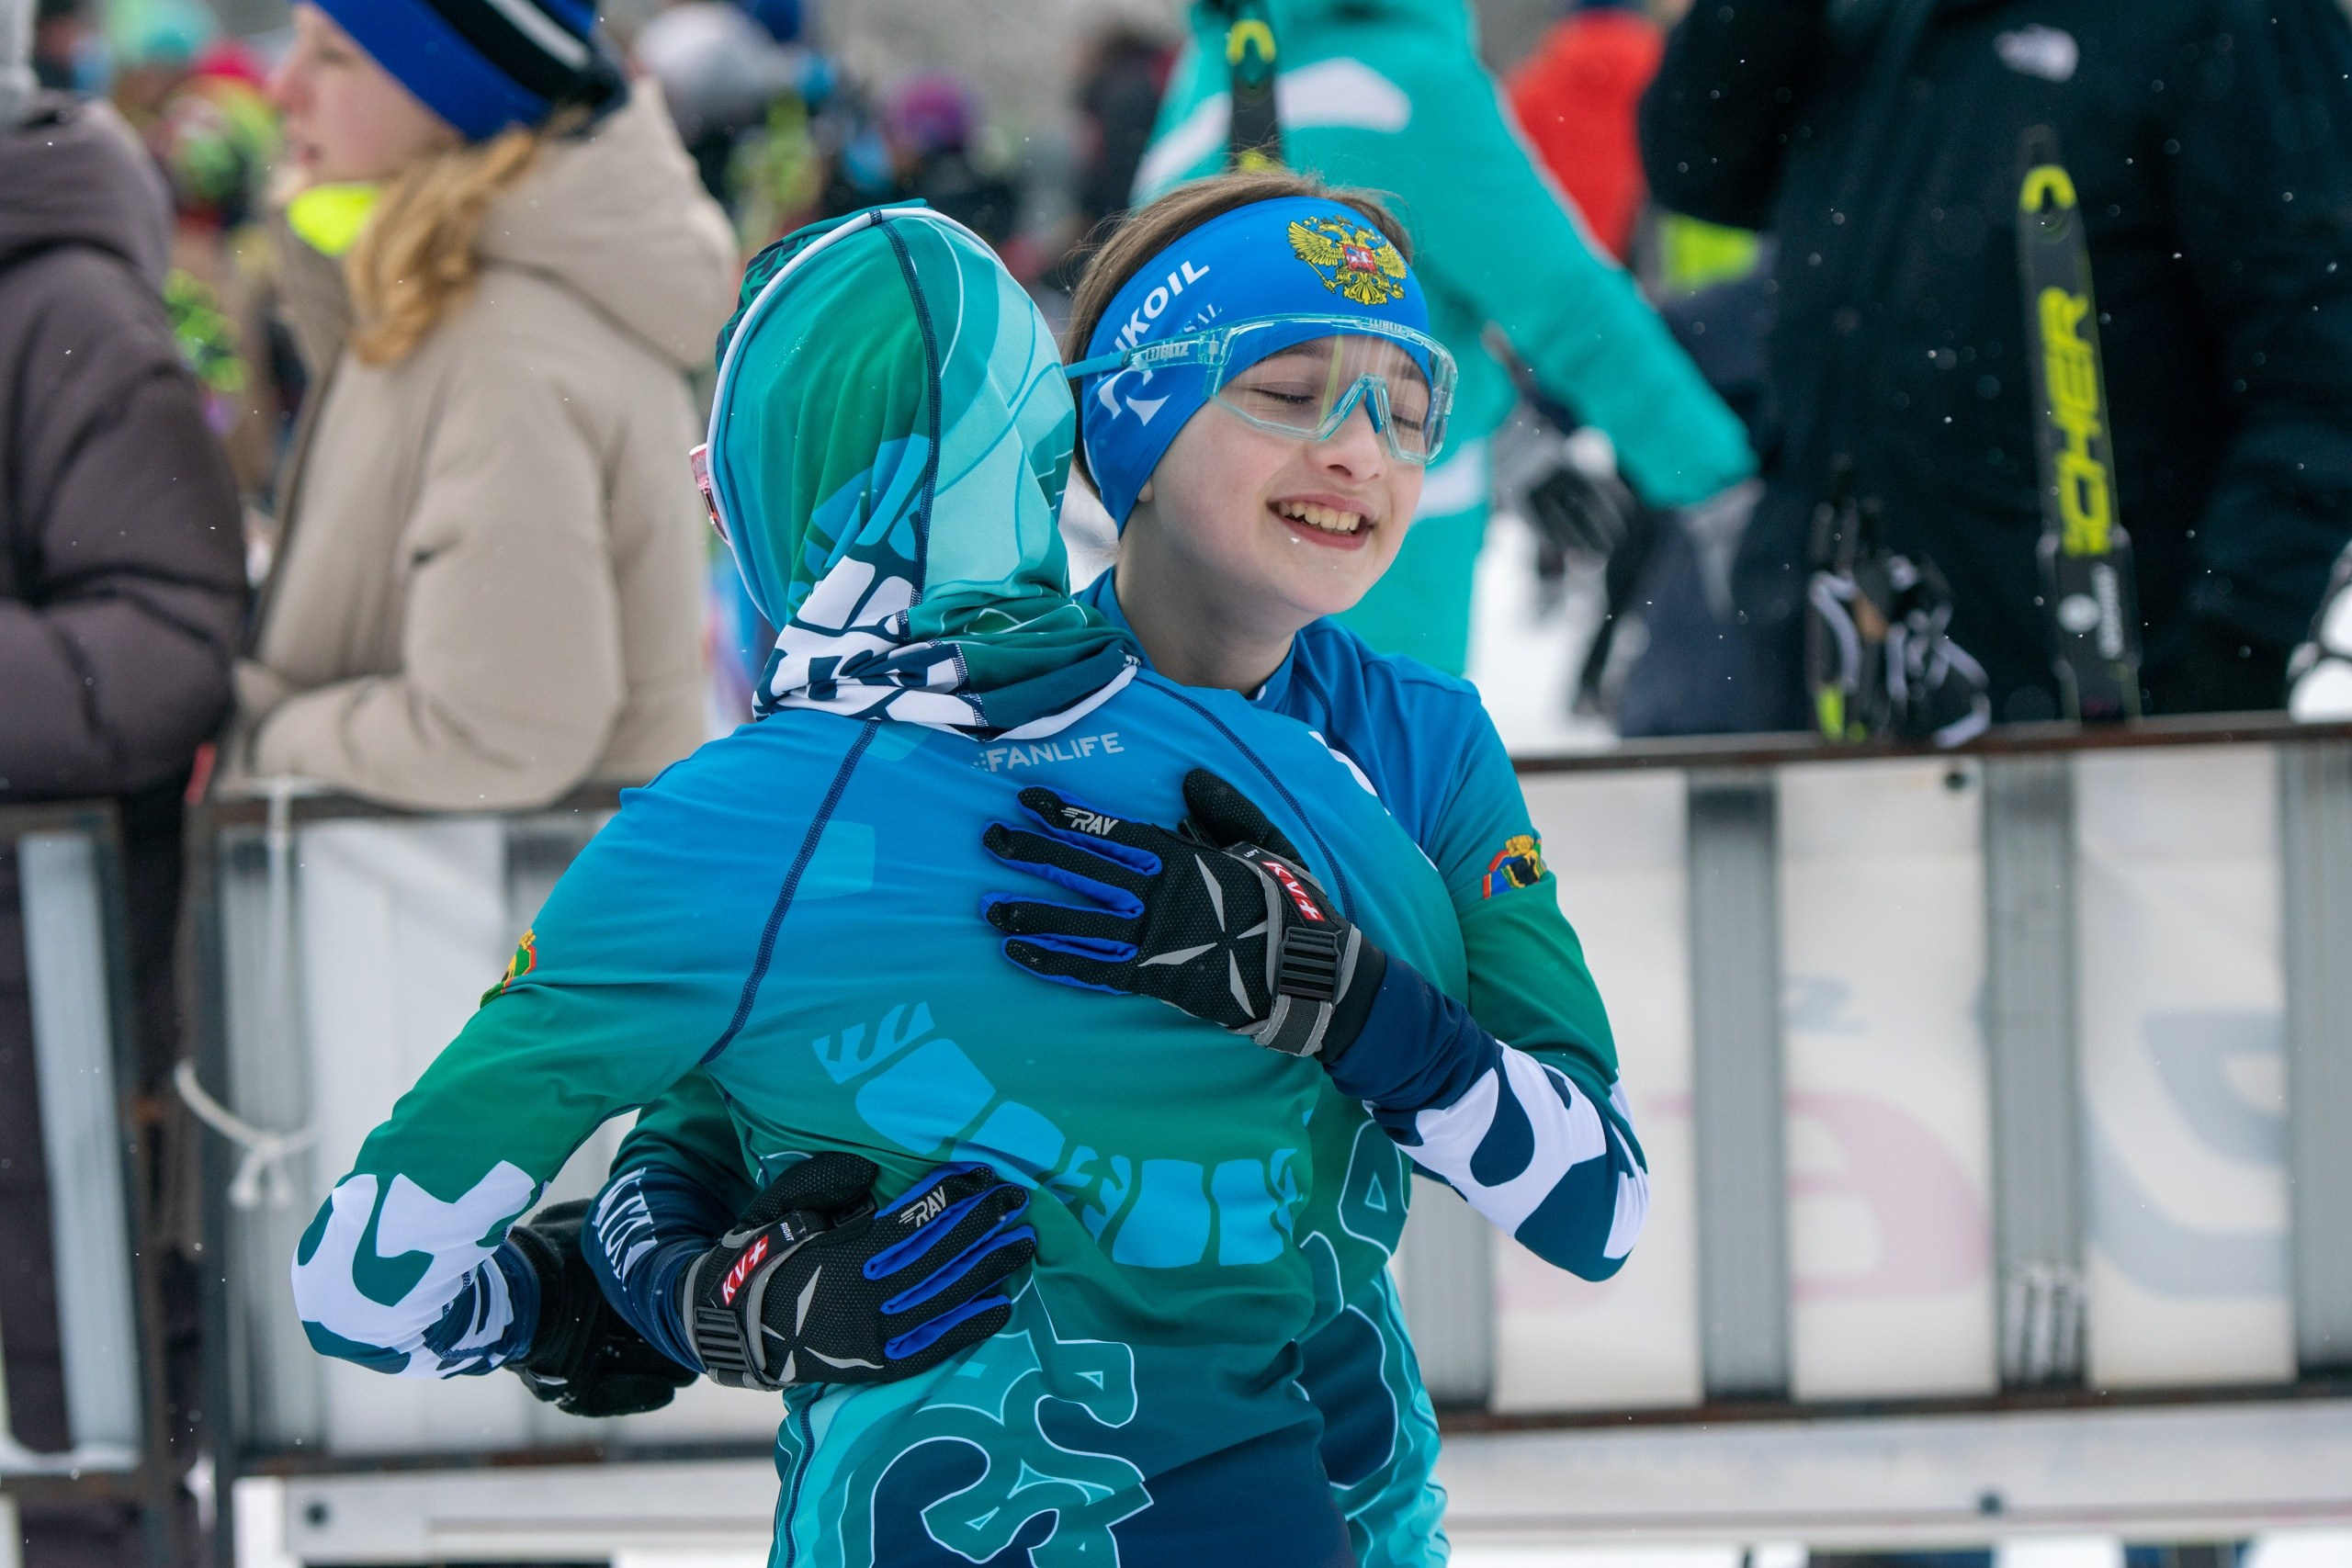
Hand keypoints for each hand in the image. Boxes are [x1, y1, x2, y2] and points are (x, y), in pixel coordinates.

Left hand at [507, 1200, 695, 1416]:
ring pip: (626, 1365)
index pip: (639, 1298)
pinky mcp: (557, 1382)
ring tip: (693, 1370)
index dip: (673, 1301)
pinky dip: (633, 1393)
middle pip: (637, 1337)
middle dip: (673, 1342)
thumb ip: (620, 1217)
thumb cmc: (556, 1249)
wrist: (517, 1286)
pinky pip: (600, 1396)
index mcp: (586, 1285)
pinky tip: (665, 1390)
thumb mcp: (593, 1220)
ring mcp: (567, 1353)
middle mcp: (578, 1320)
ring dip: (662, 1369)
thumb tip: (651, 1204)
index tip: (702, 1303)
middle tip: (705, 1342)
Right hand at [681, 1154, 1033, 1390]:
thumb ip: (824, 1181)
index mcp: (841, 1256)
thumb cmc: (760, 1256)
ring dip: (989, 1268)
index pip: (910, 1221)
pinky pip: (934, 1345)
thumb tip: (872, 1167)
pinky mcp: (879, 1365)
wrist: (732, 1328)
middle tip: (1019, 1199)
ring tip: (1024, 1242)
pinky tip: (1002, 1304)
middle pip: (938, 1256)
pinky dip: (970, 1326)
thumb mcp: (779, 1206)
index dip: (951, 1196)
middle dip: (983, 1224)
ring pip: (945, 1298)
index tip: (983, 1173)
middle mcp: (864, 1298)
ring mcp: (874, 1337)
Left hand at [981, 768, 1387, 1059]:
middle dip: (1031, 853)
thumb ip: (1226, 810)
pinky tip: (1017, 954)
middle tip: (990, 839)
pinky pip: (1091, 969)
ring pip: (1077, 921)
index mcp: (1182, 857)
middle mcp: (1157, 894)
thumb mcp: (1265, 844)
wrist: (1306, 973)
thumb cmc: (1290, 906)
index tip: (1028, 801)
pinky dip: (1052, 961)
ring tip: (988, 907)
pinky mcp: (1152, 979)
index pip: (1110, 831)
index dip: (1066, 815)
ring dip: (1029, 913)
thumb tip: (1189, 779)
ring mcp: (1151, 938)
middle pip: (1081, 870)